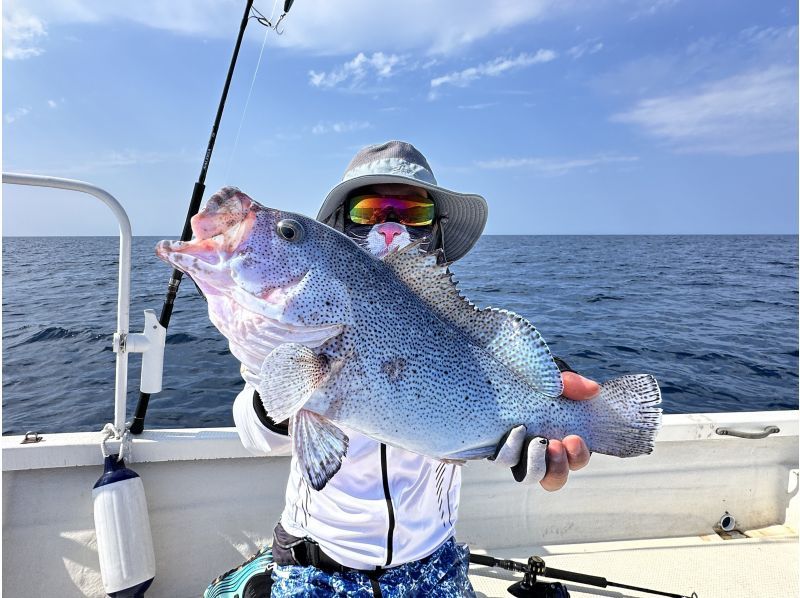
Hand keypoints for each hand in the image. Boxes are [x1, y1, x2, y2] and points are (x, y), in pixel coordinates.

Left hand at [491, 371, 598, 489]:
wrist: (487, 365)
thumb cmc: (524, 373)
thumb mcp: (549, 374)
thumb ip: (571, 382)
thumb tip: (593, 390)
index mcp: (555, 433)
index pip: (574, 457)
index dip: (578, 456)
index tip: (574, 439)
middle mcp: (535, 447)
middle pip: (553, 477)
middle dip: (560, 467)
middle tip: (559, 444)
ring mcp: (512, 449)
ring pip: (529, 475)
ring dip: (538, 464)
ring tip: (540, 442)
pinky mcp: (489, 444)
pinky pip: (503, 457)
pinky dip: (513, 447)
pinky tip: (517, 430)